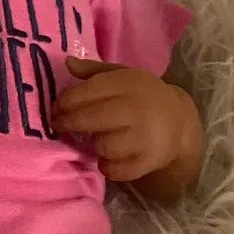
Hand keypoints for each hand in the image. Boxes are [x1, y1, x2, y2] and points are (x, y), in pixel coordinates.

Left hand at [52, 58, 200, 186]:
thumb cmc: (142, 98)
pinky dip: (108, 167)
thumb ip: (94, 71)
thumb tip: (68, 63)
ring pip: (102, 146)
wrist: (179, 124)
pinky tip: (111, 159)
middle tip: (59, 125)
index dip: (65, 101)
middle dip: (68, 122)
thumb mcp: (123, 77)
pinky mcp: (147, 161)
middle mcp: (137, 108)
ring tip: (100, 140)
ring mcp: (144, 136)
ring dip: (95, 145)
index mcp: (129, 84)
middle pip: (91, 118)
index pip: (88, 91)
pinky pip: (114, 170)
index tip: (55, 108)